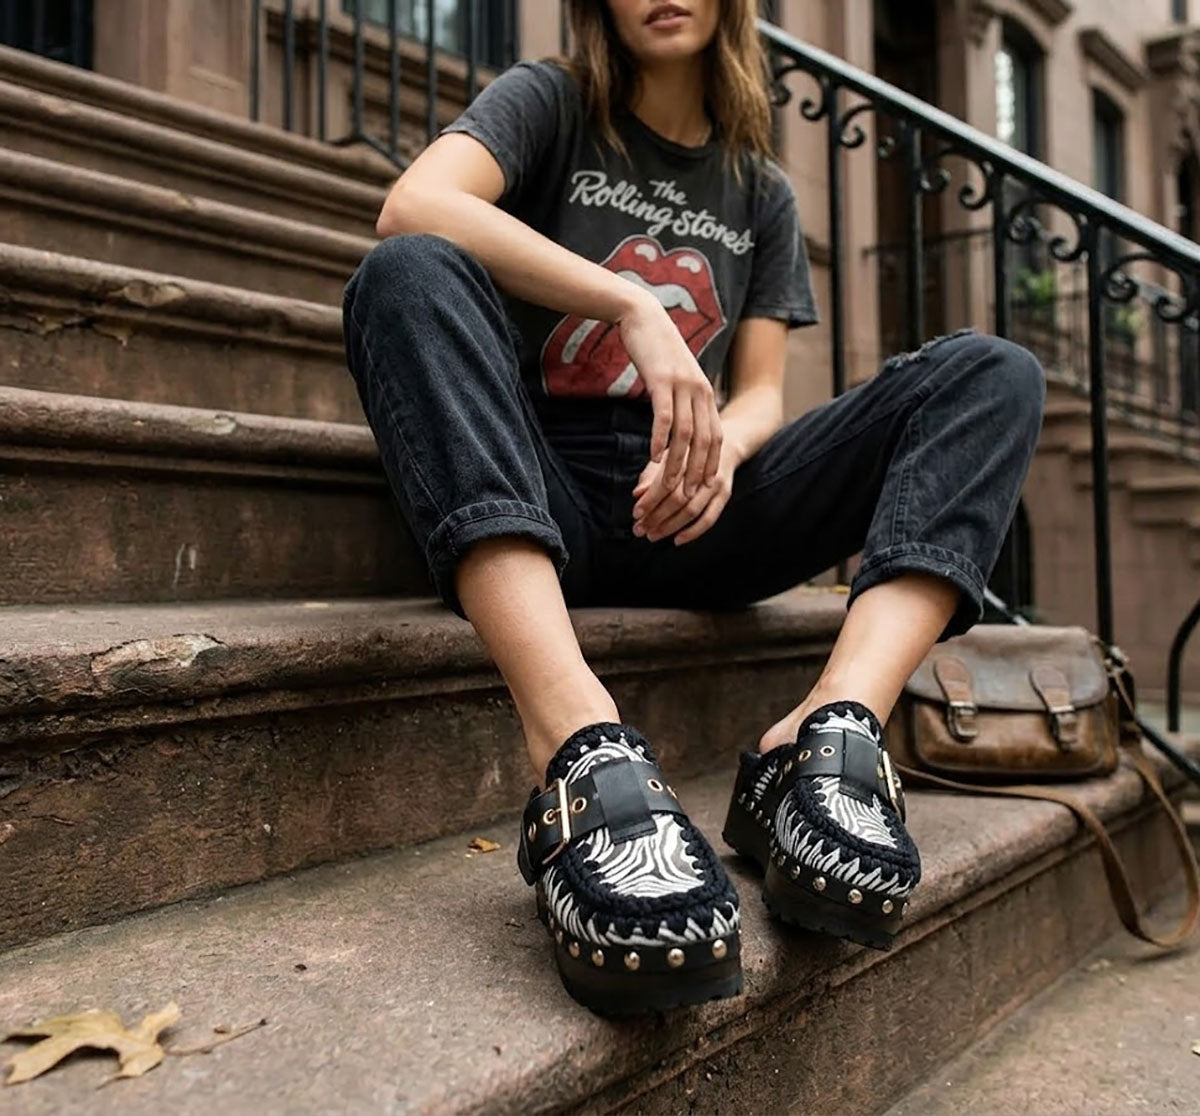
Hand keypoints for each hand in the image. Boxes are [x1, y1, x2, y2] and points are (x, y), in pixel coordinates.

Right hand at [617, 292, 722, 497]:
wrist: (643, 315)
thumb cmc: (656, 349)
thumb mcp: (676, 377)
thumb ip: (683, 399)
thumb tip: (679, 425)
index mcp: (706, 392)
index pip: (715, 436)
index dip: (711, 463)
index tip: (705, 487)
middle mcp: (700, 390)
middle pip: (704, 441)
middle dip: (696, 471)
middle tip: (687, 497)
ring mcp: (682, 386)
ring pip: (685, 434)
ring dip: (677, 464)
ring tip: (668, 486)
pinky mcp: (661, 381)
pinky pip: (664, 417)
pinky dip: (660, 440)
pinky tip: (653, 458)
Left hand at [632, 439, 739, 545]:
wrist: (725, 446)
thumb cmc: (689, 455)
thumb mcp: (669, 458)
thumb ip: (651, 476)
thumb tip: (637, 494)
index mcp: (684, 458)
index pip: (664, 483)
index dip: (649, 500)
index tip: (636, 513)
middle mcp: (701, 470)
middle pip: (677, 499)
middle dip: (656, 517)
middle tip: (640, 529)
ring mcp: (714, 483)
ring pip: (692, 511)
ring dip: (670, 527)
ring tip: (653, 535)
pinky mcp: (724, 494)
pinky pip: (709, 518)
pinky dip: (693, 532)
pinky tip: (677, 540)